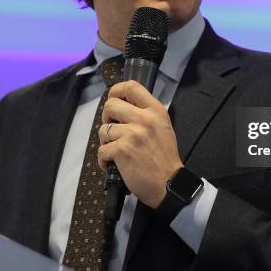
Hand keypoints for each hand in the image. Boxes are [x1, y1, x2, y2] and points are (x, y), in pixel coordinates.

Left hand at [97, 80, 183, 208]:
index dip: (116, 91)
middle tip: (113, 130)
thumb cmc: (164, 157)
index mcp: (155, 110)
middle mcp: (144, 118)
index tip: (114, 100)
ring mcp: (132, 134)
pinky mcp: (122, 150)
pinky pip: (102, 150)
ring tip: (117, 150)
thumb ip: (145, 114)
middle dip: (106, 118)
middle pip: (110, 105)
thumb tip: (122, 106)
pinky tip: (113, 164)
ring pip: (103, 129)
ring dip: (106, 142)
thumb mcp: (162, 127)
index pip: (131, 86)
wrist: (168, 183)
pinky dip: (104, 159)